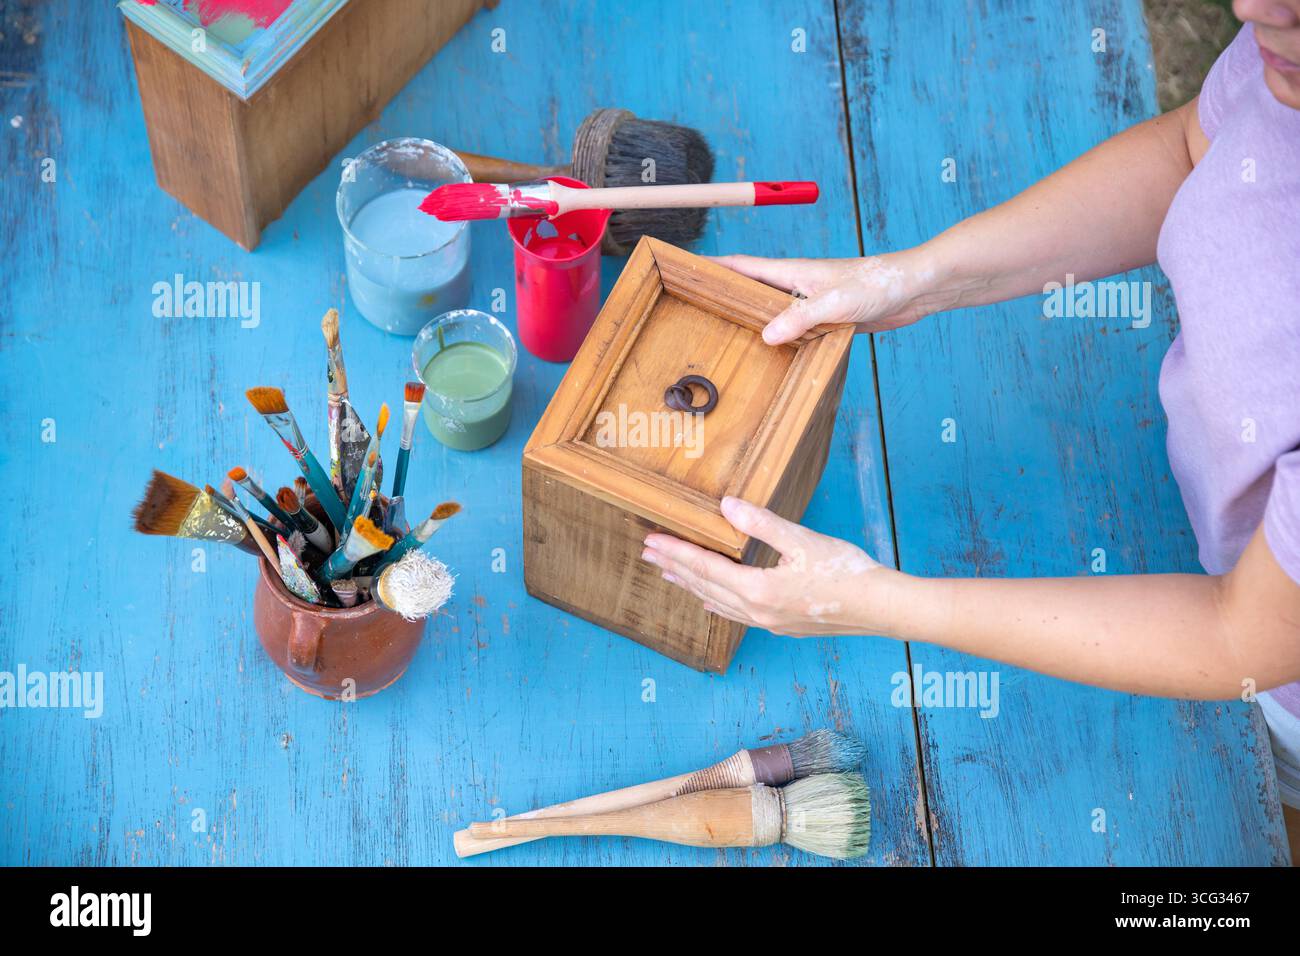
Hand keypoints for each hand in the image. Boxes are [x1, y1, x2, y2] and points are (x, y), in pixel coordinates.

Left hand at [642, 497, 894, 636]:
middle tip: (646, 553)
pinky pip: (736, 614)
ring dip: (690, 586)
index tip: (650, 540)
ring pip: (717, 602)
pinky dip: (716, 603)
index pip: (704, 567)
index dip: (675, 552)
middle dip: (674, 568)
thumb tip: (726, 505)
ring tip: (667, 574)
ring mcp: (768, 622)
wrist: (880, 608)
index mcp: (757, 589)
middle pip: (703, 587)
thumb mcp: (802, 540)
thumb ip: (761, 523)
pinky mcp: (781, 625)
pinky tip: (710, 602)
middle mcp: (756, 611)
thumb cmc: (846, 572)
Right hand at [711, 247, 950, 344]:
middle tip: (692, 313)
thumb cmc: (879, 283)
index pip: (742, 266)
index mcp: (792, 272)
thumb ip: (801, 317)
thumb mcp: (836, 301)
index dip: (712, 267)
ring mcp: (810, 302)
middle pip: (750, 290)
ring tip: (722, 338)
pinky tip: (769, 355)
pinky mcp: (826, 319)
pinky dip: (779, 339)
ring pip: (771, 312)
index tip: (683, 270)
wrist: (915, 288)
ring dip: (750, 322)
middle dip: (722, 297)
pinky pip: (793, 330)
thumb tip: (766, 337)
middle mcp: (796, 286)